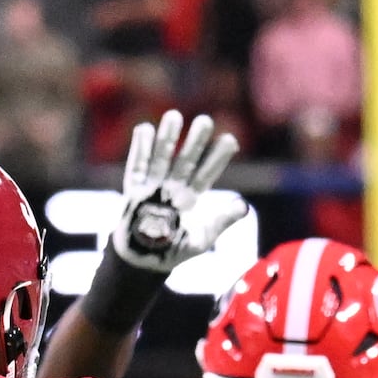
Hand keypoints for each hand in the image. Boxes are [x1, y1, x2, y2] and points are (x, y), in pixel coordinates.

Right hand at [115, 109, 247, 271]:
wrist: (143, 263)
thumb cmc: (172, 252)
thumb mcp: (202, 239)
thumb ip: (221, 222)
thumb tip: (243, 206)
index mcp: (190, 199)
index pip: (207, 173)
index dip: (218, 158)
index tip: (230, 140)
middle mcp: (173, 189)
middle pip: (185, 160)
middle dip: (194, 141)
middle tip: (205, 120)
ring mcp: (153, 188)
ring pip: (162, 157)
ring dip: (167, 137)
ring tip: (174, 115)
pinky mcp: (134, 192)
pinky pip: (137, 166)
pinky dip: (140, 149)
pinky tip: (145, 129)